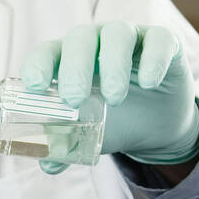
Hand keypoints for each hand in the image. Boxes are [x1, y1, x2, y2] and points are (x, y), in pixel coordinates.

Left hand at [22, 22, 198, 173]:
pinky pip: (158, 40)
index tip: (35, 87)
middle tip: (74, 100)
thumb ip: (65, 146)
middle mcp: (96, 41)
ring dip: (113, 64)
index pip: (47, 51)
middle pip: (80, 39)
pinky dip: (153, 59)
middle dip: (74, 68)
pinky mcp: (163, 42)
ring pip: (117, 34)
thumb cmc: (110, 119)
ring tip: (114, 99)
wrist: (156, 123)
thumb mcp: (86, 133)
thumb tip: (47, 164)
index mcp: (67, 58)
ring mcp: (129, 37)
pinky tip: (149, 82)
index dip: (38, 65)